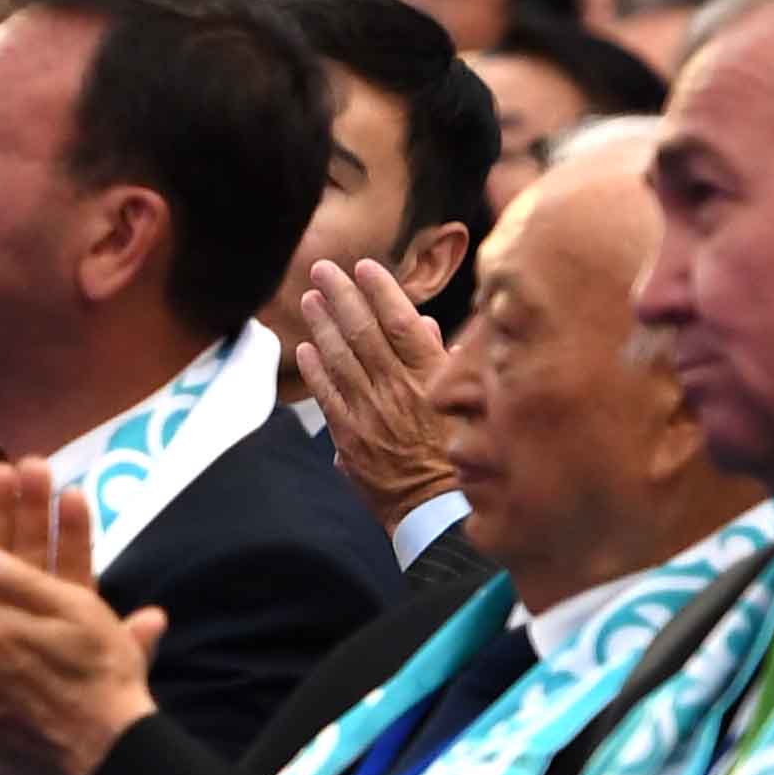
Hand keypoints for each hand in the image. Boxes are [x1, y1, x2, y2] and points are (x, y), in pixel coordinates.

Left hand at [292, 258, 454, 530]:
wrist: (441, 507)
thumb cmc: (463, 452)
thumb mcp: (468, 401)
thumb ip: (444, 361)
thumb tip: (426, 325)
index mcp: (433, 376)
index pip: (400, 321)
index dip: (379, 290)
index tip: (364, 267)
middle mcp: (398, 388)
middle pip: (363, 332)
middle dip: (341, 296)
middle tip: (323, 269)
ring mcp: (370, 412)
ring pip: (340, 358)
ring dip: (322, 324)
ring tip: (309, 298)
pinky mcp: (350, 437)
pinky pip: (328, 396)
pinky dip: (315, 369)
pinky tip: (305, 347)